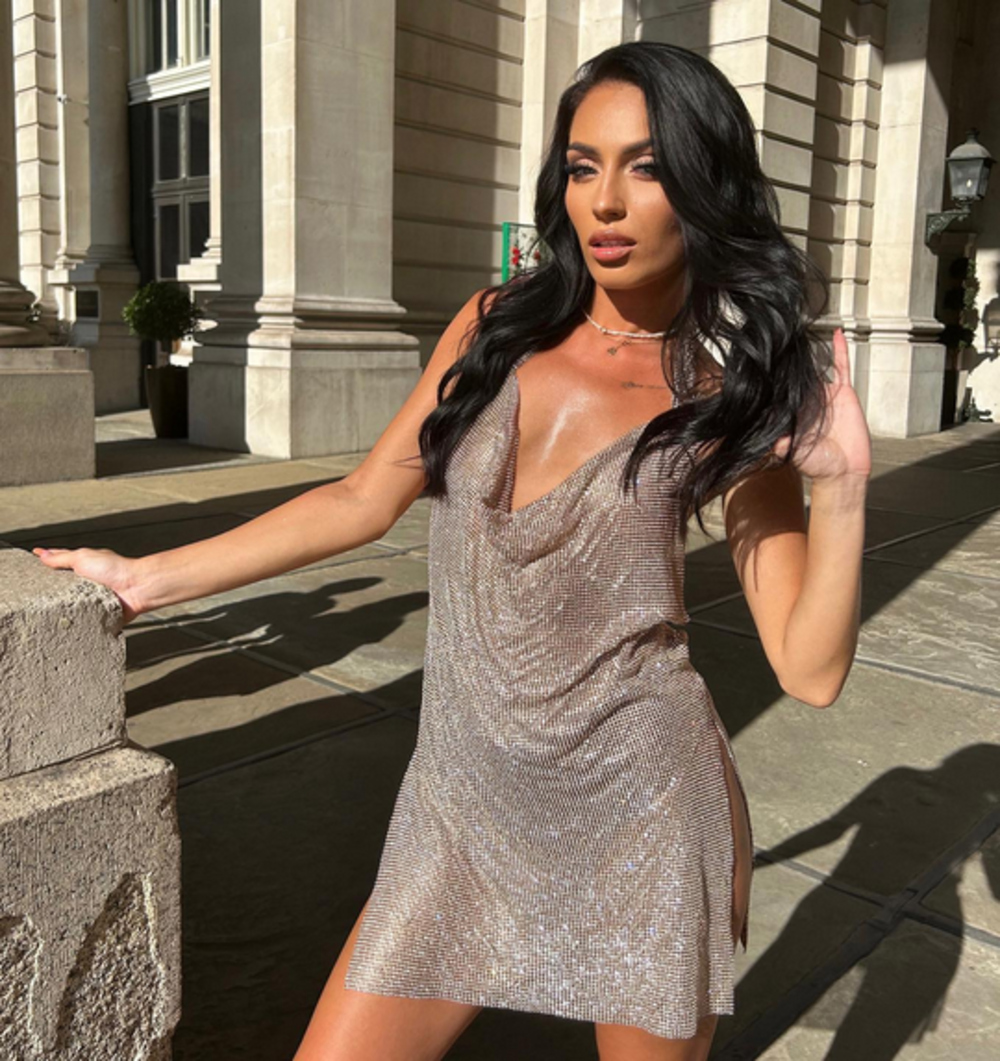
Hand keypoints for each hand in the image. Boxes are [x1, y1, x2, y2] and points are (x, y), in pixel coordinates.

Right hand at [31, 546, 144, 625]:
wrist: (136, 589)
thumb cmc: (116, 570)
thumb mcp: (83, 558)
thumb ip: (62, 558)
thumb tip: (43, 554)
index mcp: (84, 566)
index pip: (60, 562)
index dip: (47, 560)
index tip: (32, 558)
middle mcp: (87, 581)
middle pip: (62, 585)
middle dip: (49, 589)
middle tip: (31, 594)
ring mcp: (92, 598)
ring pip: (70, 604)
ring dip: (61, 607)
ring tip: (43, 612)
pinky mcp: (97, 613)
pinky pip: (82, 618)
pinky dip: (74, 620)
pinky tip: (63, 624)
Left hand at [772, 327, 871, 481]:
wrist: (844, 471)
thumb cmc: (817, 465)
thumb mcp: (793, 452)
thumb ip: (781, 444)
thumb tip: (770, 439)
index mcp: (792, 413)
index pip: (780, 391)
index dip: (774, 379)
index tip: (765, 362)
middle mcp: (807, 403)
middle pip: (797, 378)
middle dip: (788, 363)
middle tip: (780, 341)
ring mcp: (825, 397)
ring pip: (817, 370)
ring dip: (810, 354)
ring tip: (800, 335)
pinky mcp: (843, 394)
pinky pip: (842, 369)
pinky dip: (840, 352)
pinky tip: (836, 336)